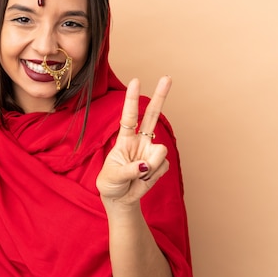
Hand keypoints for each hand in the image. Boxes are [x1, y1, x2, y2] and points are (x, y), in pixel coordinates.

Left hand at [96, 76, 171, 204]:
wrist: (120, 199)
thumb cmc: (110, 183)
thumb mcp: (112, 177)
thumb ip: (129, 170)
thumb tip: (146, 165)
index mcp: (124, 139)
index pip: (129, 116)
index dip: (132, 99)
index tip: (136, 80)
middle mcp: (140, 141)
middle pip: (152, 115)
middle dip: (161, 96)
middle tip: (167, 77)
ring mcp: (151, 152)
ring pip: (160, 151)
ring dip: (150, 167)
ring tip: (137, 176)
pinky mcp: (160, 164)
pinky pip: (162, 167)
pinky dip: (153, 176)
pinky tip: (144, 179)